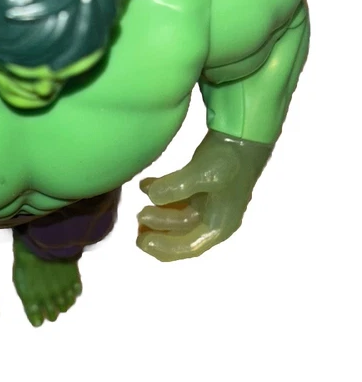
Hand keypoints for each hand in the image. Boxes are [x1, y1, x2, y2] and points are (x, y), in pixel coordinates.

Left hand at [136, 130, 272, 261]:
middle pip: (182, 234)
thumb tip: (152, 196)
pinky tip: (145, 185)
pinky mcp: (201, 188)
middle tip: (138, 219)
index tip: (142, 241)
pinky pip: (178, 199)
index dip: (164, 248)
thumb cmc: (229, 159)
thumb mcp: (203, 173)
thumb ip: (176, 187)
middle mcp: (215, 219)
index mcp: (220, 224)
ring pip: (178, 217)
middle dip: (158, 231)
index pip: (189, 246)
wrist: (243, 134)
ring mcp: (208, 204)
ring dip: (159, 214)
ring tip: (140, 206)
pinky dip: (163, 194)